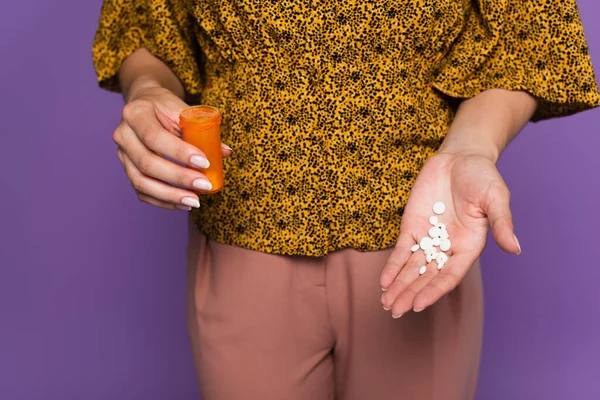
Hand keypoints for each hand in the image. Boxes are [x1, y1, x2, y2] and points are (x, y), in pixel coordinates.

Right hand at [113, 86, 232, 210]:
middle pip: (147, 163)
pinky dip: (163, 201)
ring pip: (141, 182)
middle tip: (204, 185)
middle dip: (178, 178)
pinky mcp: (127, 170)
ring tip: (195, 201)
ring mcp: (122, 155)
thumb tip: (225, 152)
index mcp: (136, 113)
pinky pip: (142, 192)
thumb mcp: (184, 110)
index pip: (154, 137)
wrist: (147, 105)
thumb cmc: (167, 108)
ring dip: (170, 195)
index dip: (179, 153)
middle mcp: (123, 134)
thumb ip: (203, 129)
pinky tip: (183, 204)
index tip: (205, 162)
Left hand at [379, 151, 520, 315]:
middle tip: (395, 311)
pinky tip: (384, 281)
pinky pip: (401, 250)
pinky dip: (392, 265)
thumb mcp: (496, 197)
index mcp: (469, 246)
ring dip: (399, 286)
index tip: (418, 305)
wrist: (460, 157)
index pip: (450, 275)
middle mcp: (448, 247)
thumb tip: (515, 248)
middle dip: (411, 294)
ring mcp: (428, 238)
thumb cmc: (483, 177)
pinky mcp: (412, 226)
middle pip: (427, 276)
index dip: (434, 290)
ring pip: (412, 267)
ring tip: (386, 304)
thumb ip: (502, 222)